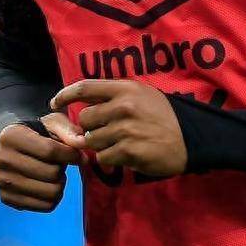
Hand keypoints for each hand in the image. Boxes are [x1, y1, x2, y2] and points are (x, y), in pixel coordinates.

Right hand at [0, 112, 82, 211]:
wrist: (9, 148)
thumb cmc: (35, 133)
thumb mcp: (51, 124)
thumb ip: (68, 131)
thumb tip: (82, 143)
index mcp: (11, 137)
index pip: (50, 150)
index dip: (71, 154)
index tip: (78, 155)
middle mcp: (2, 160)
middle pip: (51, 173)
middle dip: (63, 168)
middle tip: (61, 163)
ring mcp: (3, 182)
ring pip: (50, 192)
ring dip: (60, 183)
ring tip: (55, 174)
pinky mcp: (7, 199)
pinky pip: (45, 206)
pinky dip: (54, 197)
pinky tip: (49, 185)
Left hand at [49, 79, 186, 177]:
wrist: (190, 139)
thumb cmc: (164, 116)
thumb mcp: (142, 95)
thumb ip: (114, 98)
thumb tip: (83, 109)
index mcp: (125, 88)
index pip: (85, 87)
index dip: (65, 95)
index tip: (55, 103)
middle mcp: (123, 106)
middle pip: (85, 118)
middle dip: (90, 127)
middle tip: (105, 131)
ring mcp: (125, 130)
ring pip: (92, 140)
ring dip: (100, 145)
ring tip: (119, 143)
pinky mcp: (128, 151)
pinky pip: (103, 157)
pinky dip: (110, 158)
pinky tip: (125, 154)